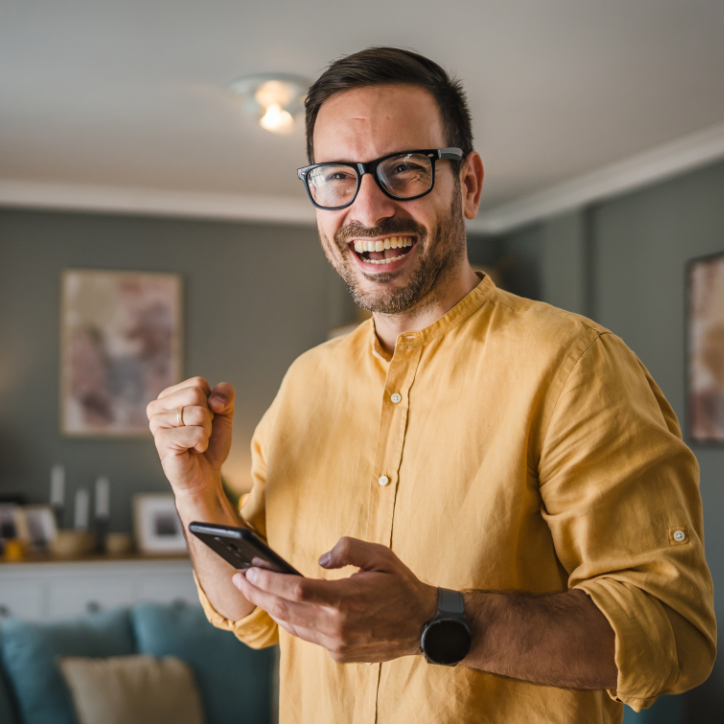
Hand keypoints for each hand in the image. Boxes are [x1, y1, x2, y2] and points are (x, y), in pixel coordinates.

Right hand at [146, 377, 234, 497]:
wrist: (204, 475)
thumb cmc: (210, 443)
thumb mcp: (224, 413)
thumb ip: (225, 395)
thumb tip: (215, 402)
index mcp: (168, 396)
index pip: (198, 383)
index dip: (211, 402)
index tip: (204, 419)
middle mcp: (156, 407)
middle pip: (196, 393)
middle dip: (208, 416)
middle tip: (200, 432)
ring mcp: (156, 424)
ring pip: (198, 413)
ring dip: (206, 431)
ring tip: (195, 442)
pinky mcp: (162, 441)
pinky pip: (197, 433)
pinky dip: (202, 443)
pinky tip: (191, 451)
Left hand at [232, 537, 437, 663]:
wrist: (423, 626)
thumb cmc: (401, 585)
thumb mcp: (379, 555)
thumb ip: (347, 549)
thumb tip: (320, 559)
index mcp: (347, 600)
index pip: (296, 591)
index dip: (268, 582)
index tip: (248, 572)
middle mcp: (338, 626)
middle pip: (286, 611)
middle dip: (258, 594)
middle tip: (239, 579)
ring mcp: (338, 644)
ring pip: (293, 626)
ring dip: (271, 608)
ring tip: (255, 590)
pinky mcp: (339, 654)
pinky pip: (308, 635)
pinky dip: (292, 620)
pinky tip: (283, 607)